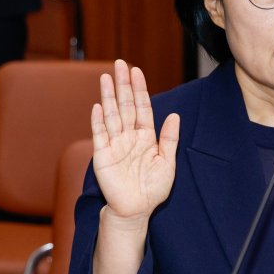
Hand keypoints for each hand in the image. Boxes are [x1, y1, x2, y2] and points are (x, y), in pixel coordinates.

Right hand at [91, 60, 179, 225]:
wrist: (137, 210)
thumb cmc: (153, 188)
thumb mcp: (167, 162)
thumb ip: (169, 139)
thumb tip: (175, 116)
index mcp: (145, 136)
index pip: (142, 107)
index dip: (140, 89)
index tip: (136, 71)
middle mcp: (129, 137)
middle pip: (125, 105)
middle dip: (123, 85)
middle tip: (120, 63)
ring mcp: (115, 145)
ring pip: (112, 115)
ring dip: (108, 96)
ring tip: (106, 77)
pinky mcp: (102, 156)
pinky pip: (100, 136)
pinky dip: (99, 121)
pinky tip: (99, 106)